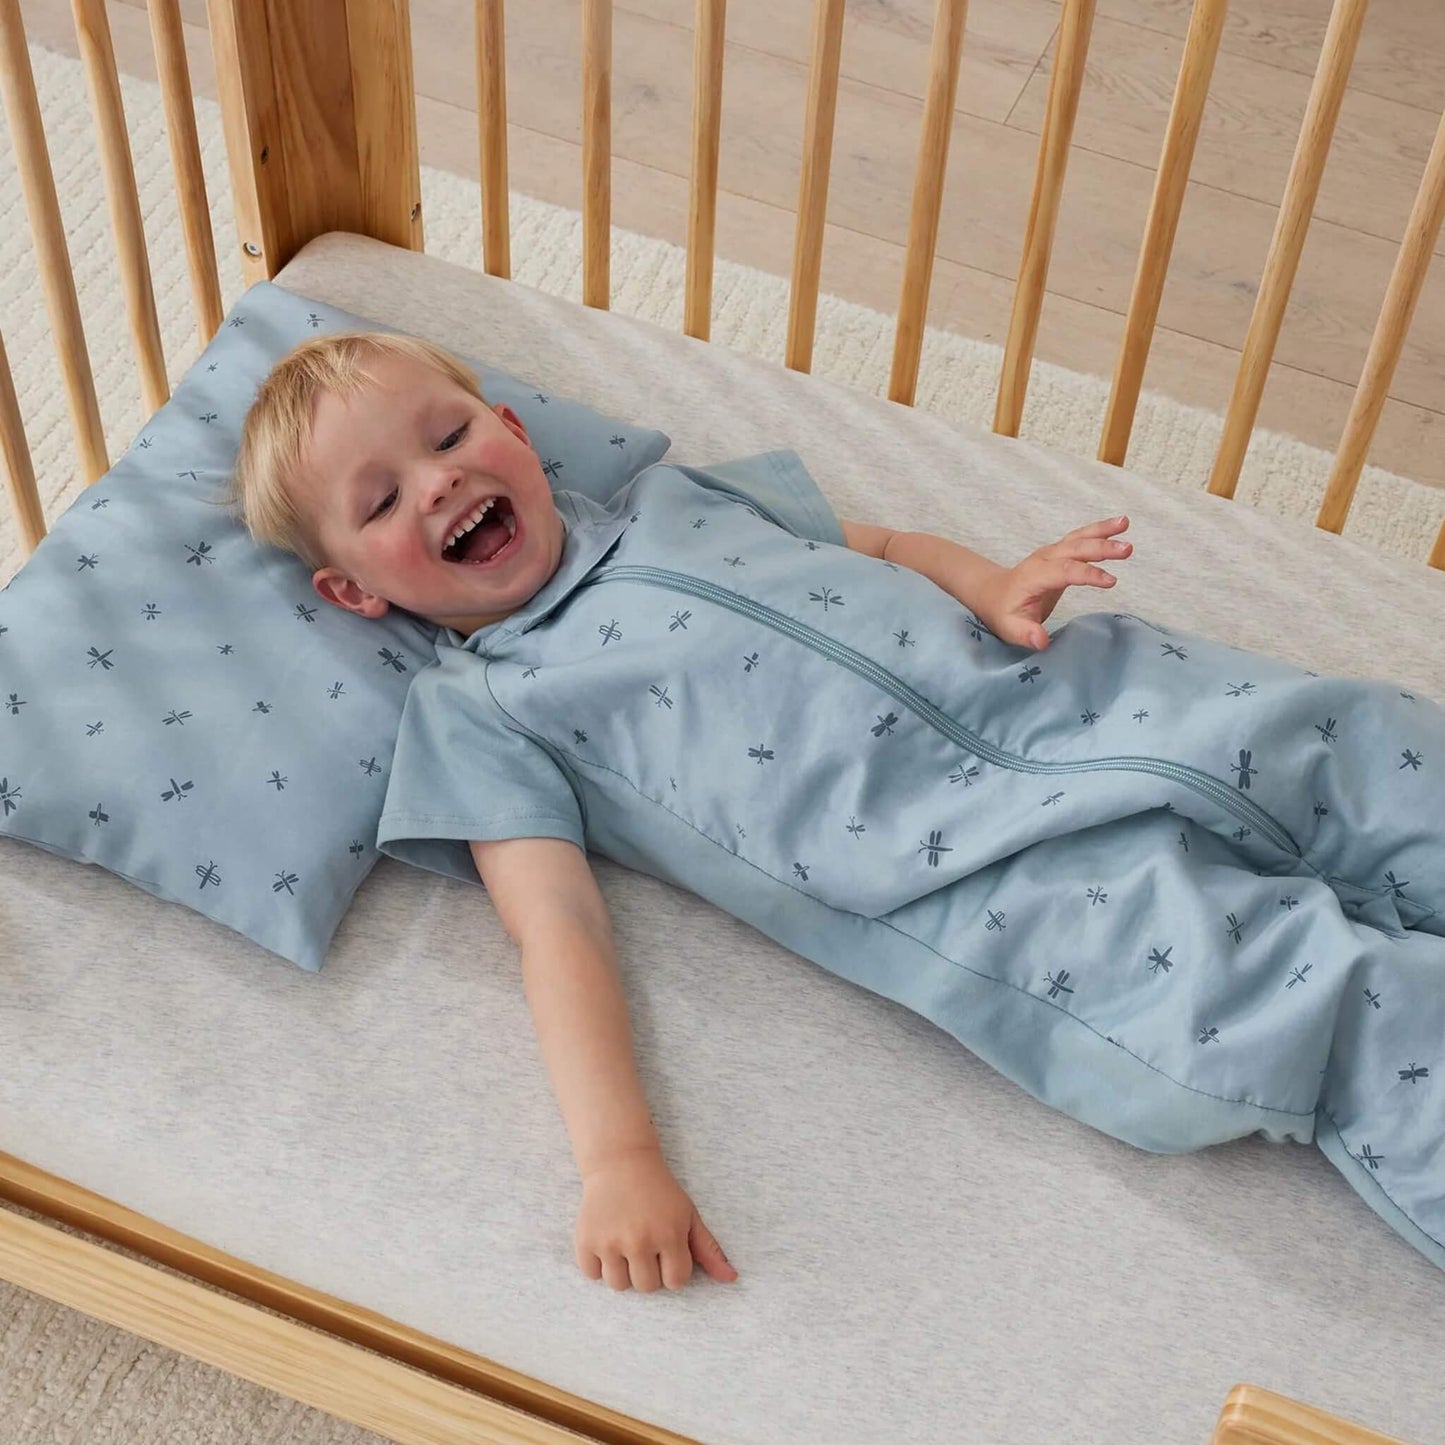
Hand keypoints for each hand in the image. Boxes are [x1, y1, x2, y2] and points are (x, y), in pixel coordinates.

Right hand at [576, 1146, 737, 1291]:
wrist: (620, 1161)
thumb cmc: (660, 1191)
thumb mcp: (688, 1214)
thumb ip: (709, 1249)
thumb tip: (732, 1278)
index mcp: (669, 1235)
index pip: (676, 1282)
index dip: (673, 1268)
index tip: (666, 1249)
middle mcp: (639, 1241)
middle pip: (647, 1287)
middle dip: (649, 1270)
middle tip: (645, 1244)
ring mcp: (610, 1242)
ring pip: (619, 1286)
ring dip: (623, 1271)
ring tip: (625, 1244)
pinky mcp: (586, 1241)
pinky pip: (592, 1276)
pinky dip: (598, 1266)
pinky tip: (606, 1242)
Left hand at [974, 515, 1132, 649]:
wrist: (993, 593)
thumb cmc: (1004, 612)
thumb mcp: (1010, 629)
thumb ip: (1025, 634)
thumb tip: (1040, 641)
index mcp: (1034, 576)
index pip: (1064, 571)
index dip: (1087, 575)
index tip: (1111, 582)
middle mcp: (1044, 558)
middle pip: (1074, 549)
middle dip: (1101, 547)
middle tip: (1127, 549)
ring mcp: (1052, 552)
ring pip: (1079, 538)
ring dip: (1103, 531)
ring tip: (1125, 523)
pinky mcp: (1060, 552)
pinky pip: (1081, 538)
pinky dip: (1100, 530)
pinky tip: (1120, 524)